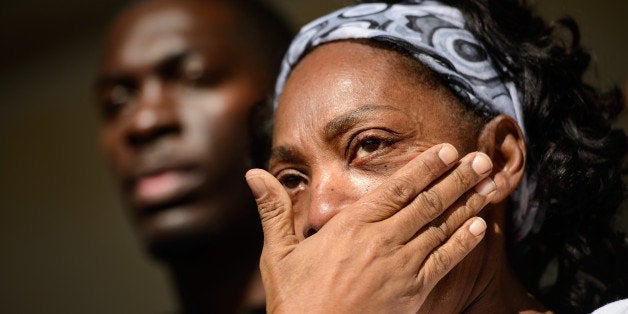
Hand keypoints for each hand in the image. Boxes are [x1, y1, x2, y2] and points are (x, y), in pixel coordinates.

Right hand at [245, 143, 495, 312]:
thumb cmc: (295, 301)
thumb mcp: (278, 254)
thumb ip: (274, 210)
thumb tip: (253, 173)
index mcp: (351, 227)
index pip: (396, 189)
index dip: (424, 168)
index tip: (446, 151)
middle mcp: (381, 242)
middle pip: (426, 203)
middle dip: (456, 179)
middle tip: (481, 160)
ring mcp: (400, 268)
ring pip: (441, 228)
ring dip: (468, 204)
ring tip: (489, 184)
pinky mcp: (412, 293)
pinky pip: (444, 262)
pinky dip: (464, 243)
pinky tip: (480, 227)